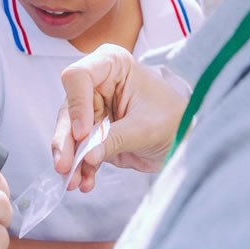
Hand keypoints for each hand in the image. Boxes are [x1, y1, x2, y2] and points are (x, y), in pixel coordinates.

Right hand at [51, 44, 187, 191]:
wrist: (185, 139)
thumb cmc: (174, 119)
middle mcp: (96, 84)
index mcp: (111, 66)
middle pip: (68, 109)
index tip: (83, 134)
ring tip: (74, 181)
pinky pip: (79, 150)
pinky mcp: (92, 133)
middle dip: (65, 140)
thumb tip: (87, 156)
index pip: (78, 77)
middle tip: (64, 165)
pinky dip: (80, 168)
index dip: (77, 106)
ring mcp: (92, 110)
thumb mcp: (147, 127)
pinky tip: (85, 183)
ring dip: (70, 159)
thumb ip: (116, 139)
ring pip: (68, 133)